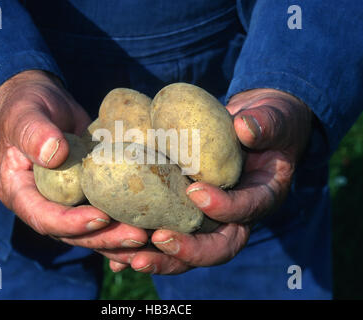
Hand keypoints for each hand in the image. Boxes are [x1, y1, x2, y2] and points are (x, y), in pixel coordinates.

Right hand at [0, 70, 147, 248]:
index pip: (43, 217)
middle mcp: (44, 205)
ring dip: (121, 239)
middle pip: (74, 234)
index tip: (100, 217)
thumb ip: (34, 132)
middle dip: (106, 237)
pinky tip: (153, 226)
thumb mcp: (25, 114)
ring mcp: (67, 204)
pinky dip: (126, 223)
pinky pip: (107, 214)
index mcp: (20, 192)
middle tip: (138, 235)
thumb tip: (55, 154)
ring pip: (93, 232)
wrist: (45, 105)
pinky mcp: (88, 196)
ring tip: (150, 236)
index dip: (71, 223)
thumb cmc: (28, 106)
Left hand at [101, 88, 312, 273]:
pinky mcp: (187, 212)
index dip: (224, 207)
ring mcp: (210, 218)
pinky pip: (170, 234)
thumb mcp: (275, 118)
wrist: (248, 127)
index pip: (247, 210)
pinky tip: (118, 258)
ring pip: (189, 250)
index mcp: (261, 197)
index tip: (195, 192)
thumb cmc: (267, 121)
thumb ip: (266, 124)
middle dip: (189, 249)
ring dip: (162, 258)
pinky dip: (146, 248)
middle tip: (160, 240)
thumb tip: (245, 127)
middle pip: (217, 247)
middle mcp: (236, 216)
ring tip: (132, 258)